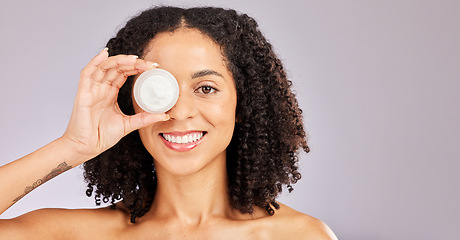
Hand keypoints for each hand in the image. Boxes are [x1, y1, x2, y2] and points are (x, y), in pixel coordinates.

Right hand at [61, 48, 168, 163]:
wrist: (86, 148)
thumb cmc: (101, 136)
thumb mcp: (129, 124)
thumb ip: (145, 119)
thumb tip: (165, 116)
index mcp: (110, 93)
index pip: (124, 73)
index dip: (137, 67)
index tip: (154, 67)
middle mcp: (101, 88)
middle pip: (117, 67)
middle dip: (133, 63)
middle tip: (150, 64)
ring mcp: (92, 89)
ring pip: (104, 67)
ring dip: (119, 60)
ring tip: (135, 59)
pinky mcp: (83, 94)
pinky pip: (87, 73)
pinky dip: (95, 61)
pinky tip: (105, 53)